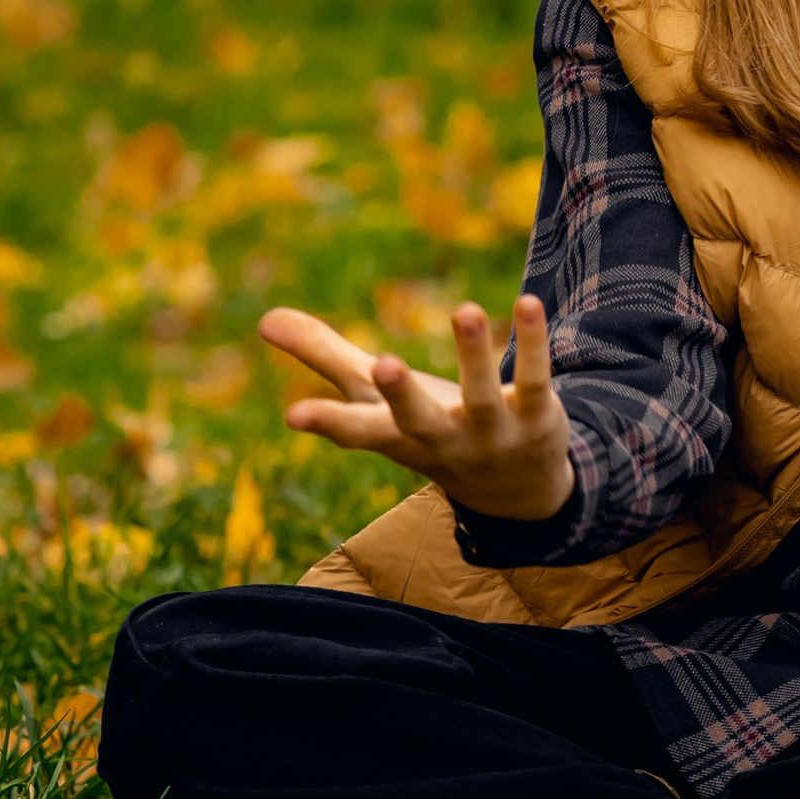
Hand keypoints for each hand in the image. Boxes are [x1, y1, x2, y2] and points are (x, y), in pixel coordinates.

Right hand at [259, 294, 573, 524]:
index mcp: (395, 436)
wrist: (513, 494)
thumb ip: (323, 356)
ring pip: (482, 397)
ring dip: (474, 356)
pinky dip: (534, 345)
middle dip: (401, 395)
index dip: (326, 424)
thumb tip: (263, 318)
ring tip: (465, 309)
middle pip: (418, 422)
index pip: (357, 432)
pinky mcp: (536, 416)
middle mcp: (442, 439)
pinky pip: (535, 381)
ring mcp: (491, 433)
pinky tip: (528, 304)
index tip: (293, 415)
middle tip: (383, 364)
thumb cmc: (426, 431)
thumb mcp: (375, 398)